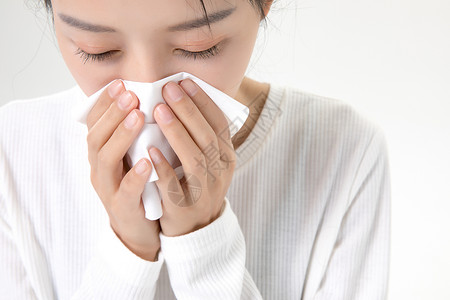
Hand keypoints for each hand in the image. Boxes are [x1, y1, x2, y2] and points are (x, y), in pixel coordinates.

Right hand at [86, 79, 160, 260]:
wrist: (139, 229)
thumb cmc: (139, 186)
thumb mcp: (132, 156)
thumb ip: (134, 134)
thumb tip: (144, 100)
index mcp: (101, 154)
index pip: (95, 123)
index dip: (105, 103)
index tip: (120, 83)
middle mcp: (100, 169)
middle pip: (97, 137)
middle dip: (113, 113)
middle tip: (130, 94)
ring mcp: (109, 190)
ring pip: (106, 160)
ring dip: (121, 136)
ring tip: (137, 117)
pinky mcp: (123, 209)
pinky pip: (126, 191)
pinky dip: (135, 175)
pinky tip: (147, 161)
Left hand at [149, 78, 235, 236]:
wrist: (196, 228)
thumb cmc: (197, 186)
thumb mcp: (209, 162)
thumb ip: (200, 136)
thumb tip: (182, 99)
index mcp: (226, 157)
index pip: (219, 124)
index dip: (203, 102)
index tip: (185, 82)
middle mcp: (220, 172)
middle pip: (206, 136)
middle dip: (188, 110)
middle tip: (168, 88)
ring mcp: (204, 190)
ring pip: (194, 158)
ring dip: (177, 132)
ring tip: (159, 110)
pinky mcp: (184, 207)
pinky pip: (174, 185)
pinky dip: (164, 167)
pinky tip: (150, 150)